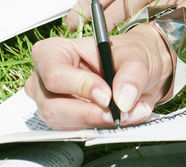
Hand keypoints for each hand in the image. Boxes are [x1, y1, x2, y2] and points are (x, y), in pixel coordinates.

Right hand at [27, 24, 172, 128]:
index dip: (80, 87)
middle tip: (117, 112)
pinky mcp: (63, 121)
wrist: (140, 70)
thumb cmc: (129, 54)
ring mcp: (51, 103)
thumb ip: (132, 74)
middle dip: (89, 114)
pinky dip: (99, 128)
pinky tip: (116, 117)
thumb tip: (123, 100)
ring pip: (63, 125)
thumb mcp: (136, 55)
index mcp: (54, 52)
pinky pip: (75, 133)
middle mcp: (46, 80)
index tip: (107, 95)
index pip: (55, 74)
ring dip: (97, 123)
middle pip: (53, 107)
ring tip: (124, 112)